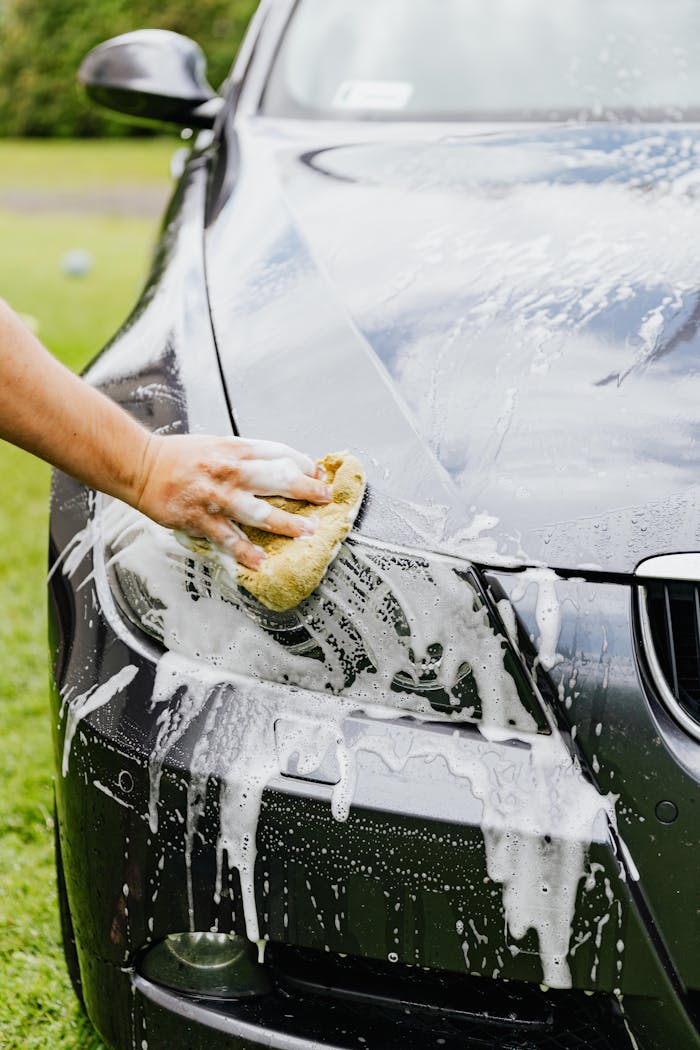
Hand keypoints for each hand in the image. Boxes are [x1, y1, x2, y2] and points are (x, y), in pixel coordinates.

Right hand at [133, 434, 331, 569]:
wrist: (140, 465)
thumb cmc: (179, 456)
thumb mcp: (217, 445)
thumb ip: (247, 457)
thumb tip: (280, 467)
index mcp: (235, 449)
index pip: (279, 454)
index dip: (303, 464)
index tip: (318, 475)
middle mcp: (229, 470)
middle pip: (277, 479)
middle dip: (306, 490)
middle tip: (326, 500)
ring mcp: (216, 496)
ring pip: (258, 511)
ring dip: (286, 523)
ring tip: (307, 533)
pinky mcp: (200, 518)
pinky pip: (228, 538)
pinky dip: (245, 551)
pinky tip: (260, 561)